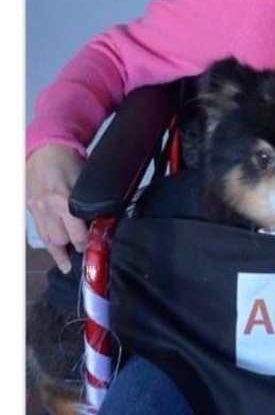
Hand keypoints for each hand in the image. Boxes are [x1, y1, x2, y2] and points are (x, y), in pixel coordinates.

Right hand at [26, 144, 87, 273]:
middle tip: (86, 253)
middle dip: (74, 247)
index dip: (87, 243)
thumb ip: (91, 200)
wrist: (45, 148)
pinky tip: (56, 255)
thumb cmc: (69, 161)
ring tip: (68, 266)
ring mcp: (36, 209)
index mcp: (63, 200)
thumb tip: (104, 217)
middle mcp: (48, 208)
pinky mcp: (30, 207)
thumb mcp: (85, 179)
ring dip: (59, 253)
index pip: (77, 234)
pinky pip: (39, 231)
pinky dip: (48, 244)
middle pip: (61, 239)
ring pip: (48, 240)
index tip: (96, 248)